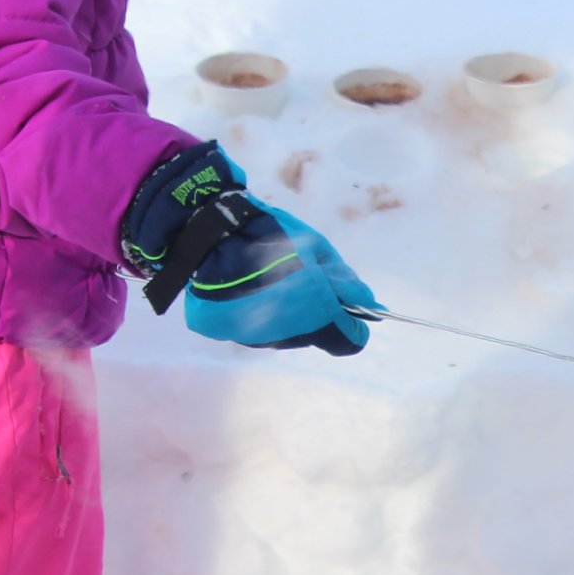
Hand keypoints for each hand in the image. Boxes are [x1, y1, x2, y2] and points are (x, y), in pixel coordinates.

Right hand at [124, 143, 375, 356]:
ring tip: (270, 277)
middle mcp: (289, 337)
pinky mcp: (233, 333)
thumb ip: (344, 280)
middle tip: (300, 276)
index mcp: (315, 317)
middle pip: (317, 335)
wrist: (207, 233)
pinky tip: (251, 285)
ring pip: (287, 332)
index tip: (346, 302)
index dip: (351, 322)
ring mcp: (258, 338)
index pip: (350, 341)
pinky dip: (261, 310)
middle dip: (318, 311)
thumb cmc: (268, 236)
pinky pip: (259, 327)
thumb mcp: (315, 249)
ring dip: (288, 311)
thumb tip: (366, 302)